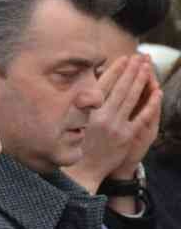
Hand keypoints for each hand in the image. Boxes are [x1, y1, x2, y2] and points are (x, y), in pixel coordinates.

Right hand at [65, 55, 159, 191]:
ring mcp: (115, 125)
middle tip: (140, 58)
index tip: (124, 59)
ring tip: (148, 67)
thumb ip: (82, 105)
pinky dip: (151, 104)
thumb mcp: (71, 122)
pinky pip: (142, 116)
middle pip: (120, 88)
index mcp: (86, 111)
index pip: (104, 84)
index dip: (116, 70)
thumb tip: (91, 88)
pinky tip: (157, 92)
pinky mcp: (126, 136)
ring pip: (131, 98)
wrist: (82, 170)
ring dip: (141, 81)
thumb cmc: (75, 144)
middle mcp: (101, 116)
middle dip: (132, 71)